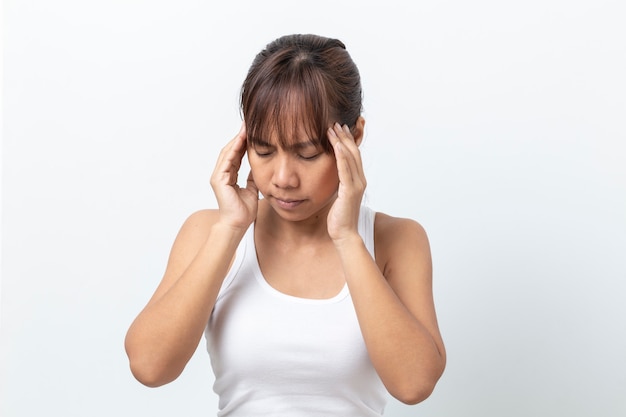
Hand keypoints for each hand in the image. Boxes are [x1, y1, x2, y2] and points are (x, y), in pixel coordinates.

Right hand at [210, 123, 258, 230]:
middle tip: (248, 123)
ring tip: (245, 127)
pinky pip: (227, 160)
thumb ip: (252, 177)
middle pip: (231, 150)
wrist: (237, 225)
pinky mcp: (219, 180)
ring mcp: (219, 176)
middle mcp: (222, 174)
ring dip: (237, 139)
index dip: (244, 142)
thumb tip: (259, 166)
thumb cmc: (243, 211)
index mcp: (229, 176)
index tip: (252, 131)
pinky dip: (234, 149)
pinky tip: (241, 140)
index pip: (237, 155)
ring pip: (228, 153)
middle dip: (240, 136)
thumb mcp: (252, 188)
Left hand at [326, 123, 366, 242]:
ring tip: (333, 129)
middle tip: (335, 123)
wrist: (344, 235)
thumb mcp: (338, 197)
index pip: (353, 156)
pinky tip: (336, 145)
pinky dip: (341, 156)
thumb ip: (337, 185)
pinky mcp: (349, 191)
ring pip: (350, 158)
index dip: (347, 141)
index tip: (338, 129)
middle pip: (353, 152)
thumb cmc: (339, 218)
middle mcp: (360, 180)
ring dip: (341, 142)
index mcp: (357, 181)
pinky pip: (345, 170)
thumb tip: (330, 177)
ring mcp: (356, 185)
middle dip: (344, 136)